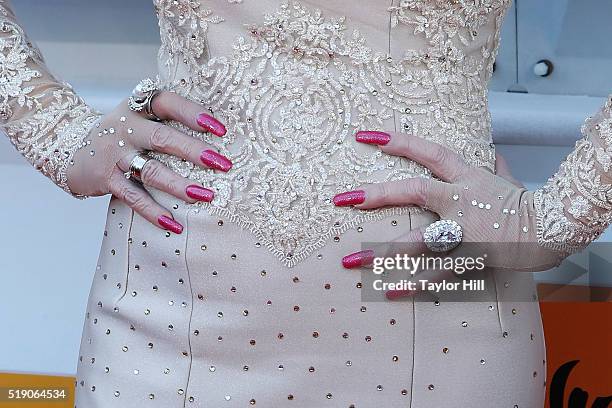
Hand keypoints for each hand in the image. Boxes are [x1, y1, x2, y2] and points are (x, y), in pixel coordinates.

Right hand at [67, 92, 231, 233]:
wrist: (71, 146)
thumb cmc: (124, 132)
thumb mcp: (140, 115)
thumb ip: (169, 118)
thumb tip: (220, 131)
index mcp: (138, 107)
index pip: (167, 103)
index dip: (193, 113)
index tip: (220, 129)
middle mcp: (126, 128)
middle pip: (163, 138)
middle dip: (194, 152)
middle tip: (222, 164)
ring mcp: (115, 154)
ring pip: (151, 171)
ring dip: (180, 185)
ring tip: (207, 195)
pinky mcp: (107, 179)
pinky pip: (134, 198)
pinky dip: (154, 213)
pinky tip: (174, 225)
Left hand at [333, 130, 564, 296]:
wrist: (553, 229)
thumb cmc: (527, 203)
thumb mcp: (507, 178)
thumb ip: (493, 164)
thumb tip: (491, 151)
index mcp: (466, 177)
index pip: (428, 152)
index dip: (397, 142)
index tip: (365, 136)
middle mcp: (459, 201)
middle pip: (413, 193)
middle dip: (376, 195)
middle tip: (342, 199)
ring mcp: (464, 231)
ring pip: (417, 242)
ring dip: (381, 253)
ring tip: (350, 261)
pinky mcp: (470, 258)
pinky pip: (437, 275)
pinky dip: (413, 285)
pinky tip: (389, 293)